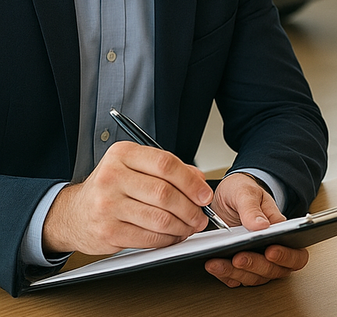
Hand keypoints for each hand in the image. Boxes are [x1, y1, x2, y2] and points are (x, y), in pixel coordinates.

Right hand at [43, 141, 211, 254]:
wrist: (73, 213)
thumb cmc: (110, 188)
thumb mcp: (136, 167)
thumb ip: (170, 170)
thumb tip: (200, 181)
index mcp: (123, 154)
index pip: (165, 164)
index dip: (191, 181)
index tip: (204, 195)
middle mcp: (112, 177)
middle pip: (164, 193)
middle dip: (190, 208)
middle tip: (200, 216)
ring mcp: (107, 205)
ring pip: (159, 218)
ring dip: (182, 227)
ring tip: (190, 227)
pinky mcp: (107, 232)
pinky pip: (148, 238)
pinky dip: (167, 240)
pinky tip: (172, 237)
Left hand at [203, 173, 308, 286]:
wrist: (226, 197)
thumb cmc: (242, 191)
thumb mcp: (245, 192)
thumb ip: (252, 208)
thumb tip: (262, 226)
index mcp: (282, 231)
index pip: (295, 253)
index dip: (286, 256)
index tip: (270, 251)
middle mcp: (272, 248)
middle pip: (274, 270)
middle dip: (256, 266)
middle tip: (239, 258)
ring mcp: (256, 259)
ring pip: (254, 277)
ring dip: (236, 273)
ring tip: (218, 262)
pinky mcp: (239, 266)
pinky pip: (236, 278)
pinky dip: (225, 274)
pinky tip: (214, 265)